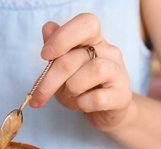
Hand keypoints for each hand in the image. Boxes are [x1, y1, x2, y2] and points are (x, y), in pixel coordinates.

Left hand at [32, 13, 132, 130]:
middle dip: (50, 78)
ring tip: (70, 93)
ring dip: (72, 86)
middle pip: (76, 56)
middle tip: (38, 95)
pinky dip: (83, 103)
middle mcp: (109, 52)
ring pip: (95, 70)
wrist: (104, 112)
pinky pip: (99, 98)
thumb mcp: (63, 70)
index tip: (45, 55)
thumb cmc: (81, 88)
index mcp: (94, 40)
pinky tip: (82, 104)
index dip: (63, 37)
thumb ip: (56, 51)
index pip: (86, 23)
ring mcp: (119, 73)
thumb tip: (48, 28)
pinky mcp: (122, 96)